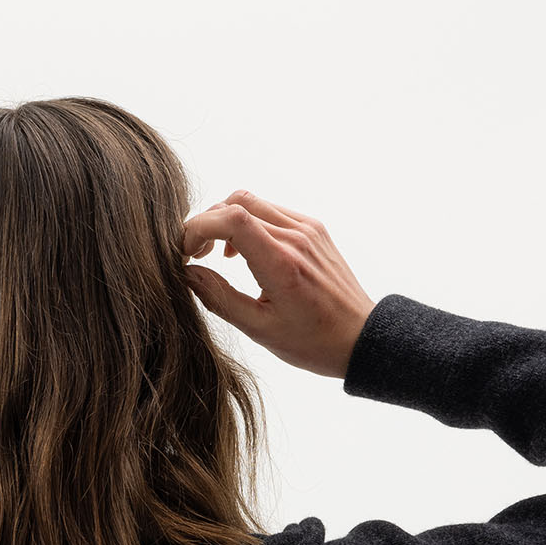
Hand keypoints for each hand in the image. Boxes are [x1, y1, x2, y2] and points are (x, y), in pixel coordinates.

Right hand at [182, 192, 375, 377]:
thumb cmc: (312, 341)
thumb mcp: (260, 329)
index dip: (198, 227)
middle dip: (207, 223)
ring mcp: (307, 228)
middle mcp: (295, 236)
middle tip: (196, 254)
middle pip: (236, 202)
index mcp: (281, 263)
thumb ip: (220, 298)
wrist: (359, 337)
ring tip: (218, 255)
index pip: (231, 218)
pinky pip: (273, 211)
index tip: (185, 252)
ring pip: (253, 202)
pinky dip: (250, 224)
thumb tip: (188, 274)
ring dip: (227, 221)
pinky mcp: (314, 228)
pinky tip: (246, 253)